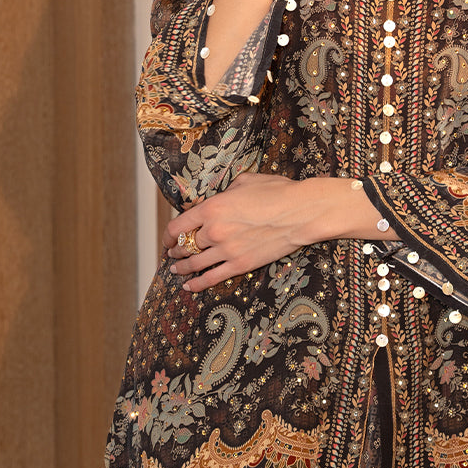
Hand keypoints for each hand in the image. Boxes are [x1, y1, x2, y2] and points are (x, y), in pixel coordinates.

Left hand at [165, 173, 395, 292]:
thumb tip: (219, 199)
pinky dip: (198, 283)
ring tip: (176, 270)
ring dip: (182, 268)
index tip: (167, 239)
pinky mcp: (240, 264)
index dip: (167, 235)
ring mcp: (226, 250)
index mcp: (212, 207)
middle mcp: (214, 230)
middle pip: (185, 245)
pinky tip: (189, 286)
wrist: (300, 212)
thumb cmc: (277, 192)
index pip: (178, 225)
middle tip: (172, 254)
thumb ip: (225, 192)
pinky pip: (212, 277)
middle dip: (176, 250)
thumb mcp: (245, 181)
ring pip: (195, 263)